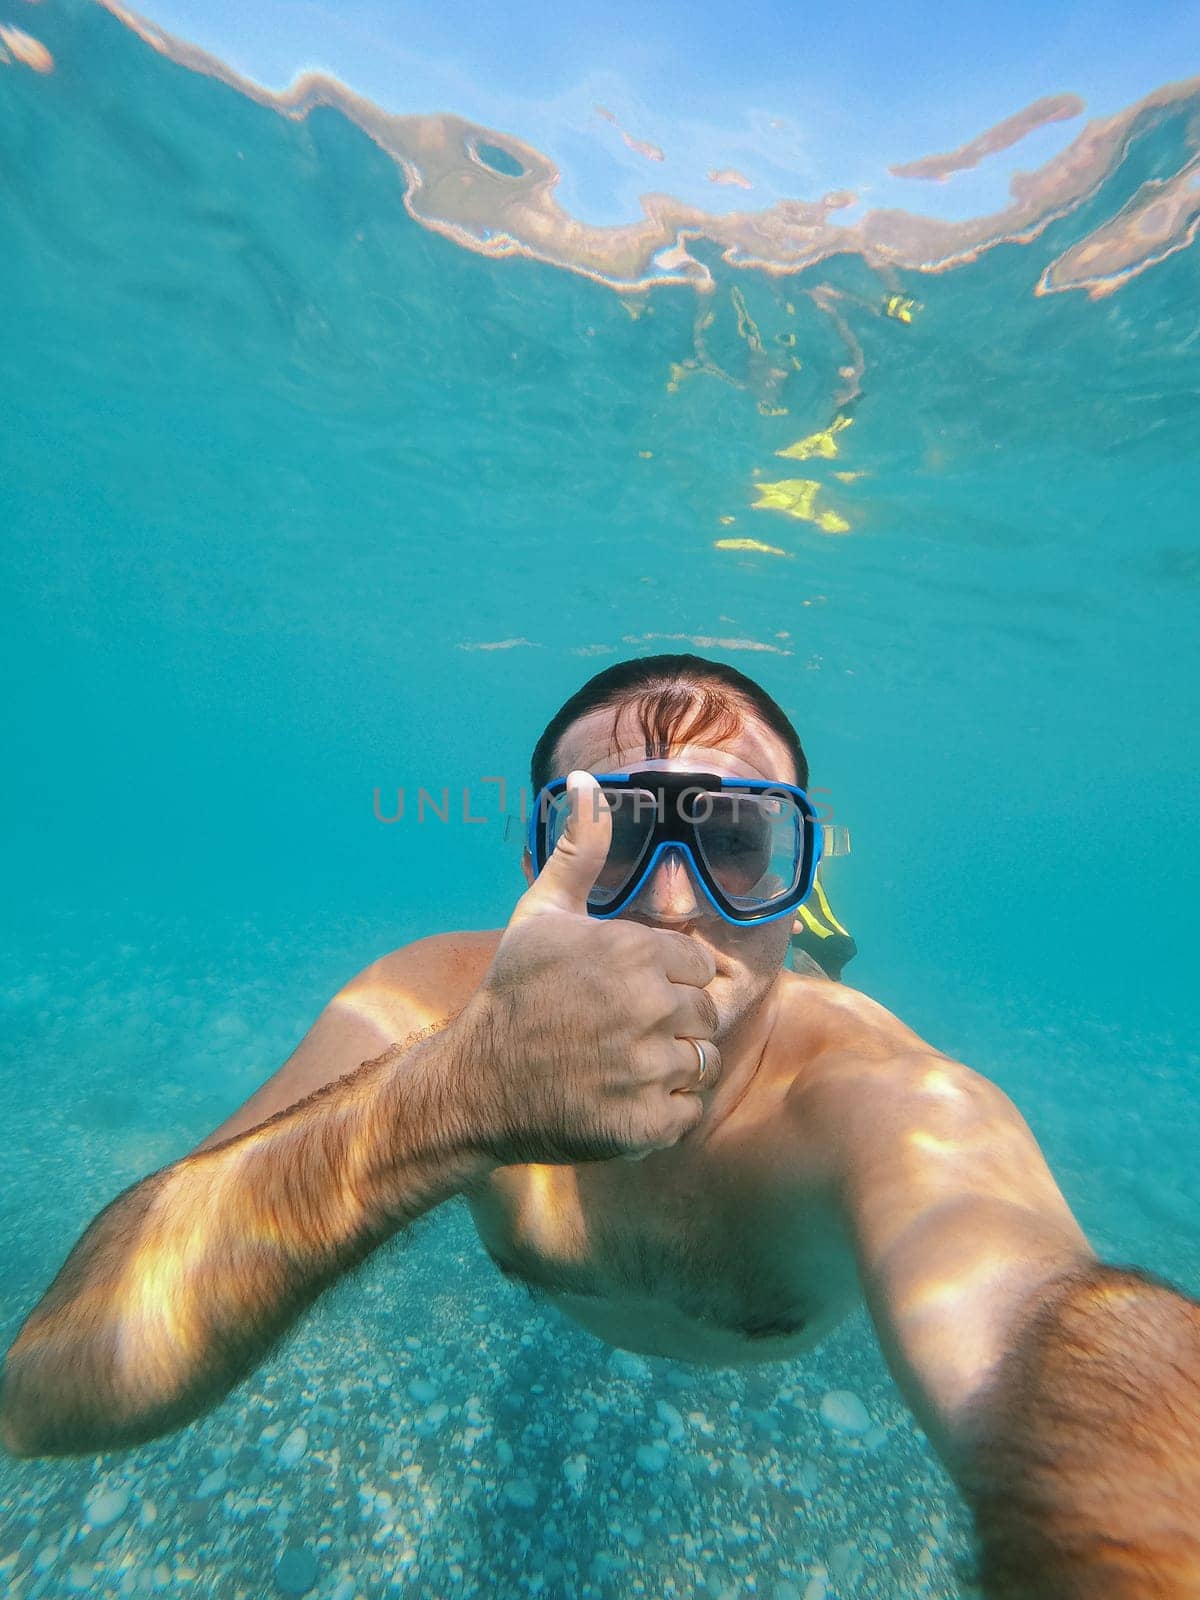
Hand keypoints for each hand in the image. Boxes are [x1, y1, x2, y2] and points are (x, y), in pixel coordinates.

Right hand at [463, 770, 721, 1163]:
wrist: (476, 1084)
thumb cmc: (514, 992)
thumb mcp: (543, 913)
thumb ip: (581, 849)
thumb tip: (588, 782)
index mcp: (635, 954)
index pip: (698, 967)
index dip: (667, 980)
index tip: (627, 992)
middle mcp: (649, 1009)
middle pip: (704, 1016)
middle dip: (671, 1023)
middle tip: (619, 1032)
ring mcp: (647, 1070)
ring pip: (699, 1063)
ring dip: (668, 1068)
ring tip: (619, 1064)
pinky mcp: (645, 1123)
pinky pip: (686, 1112)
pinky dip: (660, 1111)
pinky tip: (619, 1098)